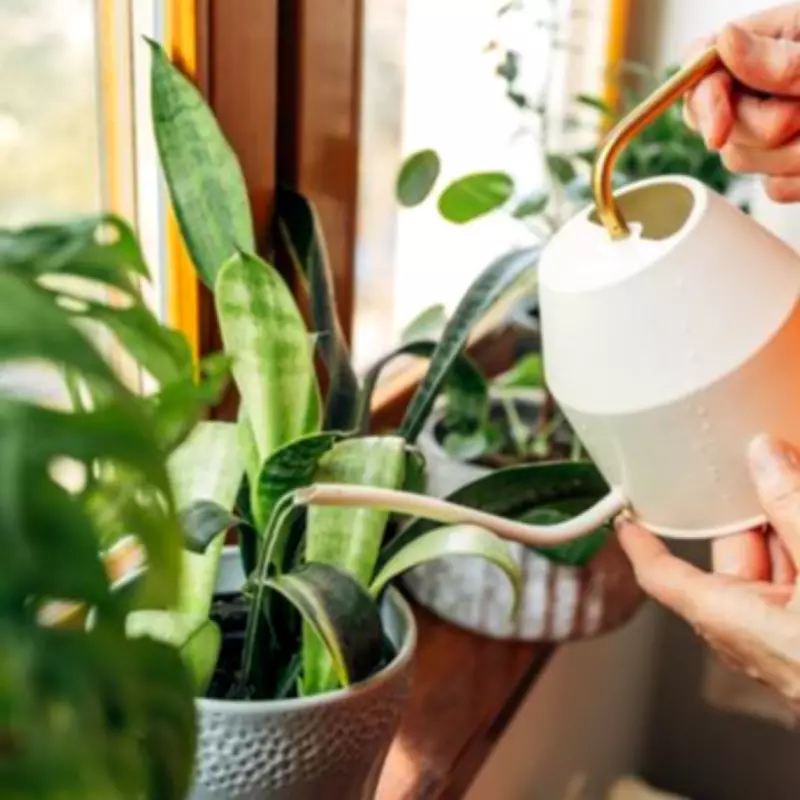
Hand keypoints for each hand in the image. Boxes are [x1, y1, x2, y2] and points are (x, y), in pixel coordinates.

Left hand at [617, 435, 799, 710]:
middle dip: (748, 515)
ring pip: (774, 570)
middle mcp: (752, 631)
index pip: (663, 575)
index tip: (625, 517)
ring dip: (786, 532)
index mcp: (731, 618)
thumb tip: (765, 458)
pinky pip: (799, 585)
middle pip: (731, 558)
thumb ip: (795, 512)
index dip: (640, 543)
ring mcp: (787, 638)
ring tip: (795, 483)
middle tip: (764, 469)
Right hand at [683, 4, 799, 200]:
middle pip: (717, 127)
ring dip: (791, 155)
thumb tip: (723, 42)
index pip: (697, 71)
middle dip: (764, 128)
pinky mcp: (783, 169)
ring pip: (742, 161)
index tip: (717, 131)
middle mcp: (753, 87)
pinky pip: (773, 188)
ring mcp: (767, 131)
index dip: (702, 102)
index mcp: (760, 43)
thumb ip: (780, 59)